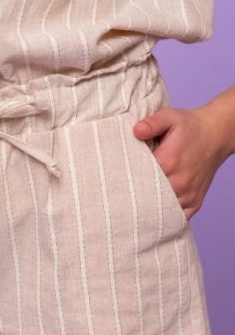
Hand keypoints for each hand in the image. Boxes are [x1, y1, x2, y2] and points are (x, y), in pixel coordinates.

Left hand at [132, 104, 231, 219]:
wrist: (216, 135)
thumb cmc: (190, 126)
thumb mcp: (170, 117)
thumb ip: (152, 123)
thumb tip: (136, 131)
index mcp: (169, 162)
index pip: (139, 178)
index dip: (126, 179)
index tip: (119, 178)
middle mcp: (180, 182)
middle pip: (148, 197)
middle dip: (135, 195)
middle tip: (124, 192)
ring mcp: (188, 195)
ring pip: (161, 209)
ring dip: (149, 206)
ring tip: (138, 199)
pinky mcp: (195, 203)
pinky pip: (176, 217)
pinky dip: (165, 215)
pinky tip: (155, 208)